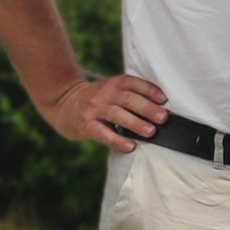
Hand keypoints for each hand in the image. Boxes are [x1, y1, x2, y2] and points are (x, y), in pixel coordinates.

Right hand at [44, 76, 168, 151]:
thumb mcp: (112, 90)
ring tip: (151, 132)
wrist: (64, 103)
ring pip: (117, 114)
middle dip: (148, 108)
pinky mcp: (86, 124)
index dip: (151, 91)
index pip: (135, 83)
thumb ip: (131, 95)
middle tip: (163, 118)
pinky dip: (117, 140)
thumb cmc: (99, 100)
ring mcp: (94, 108)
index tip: (165, 100)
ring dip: (136, 123)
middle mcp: (105, 93)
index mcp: (115, 83)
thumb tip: (160, 109)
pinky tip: (130, 146)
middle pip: (129, 99)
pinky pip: (103, 133)